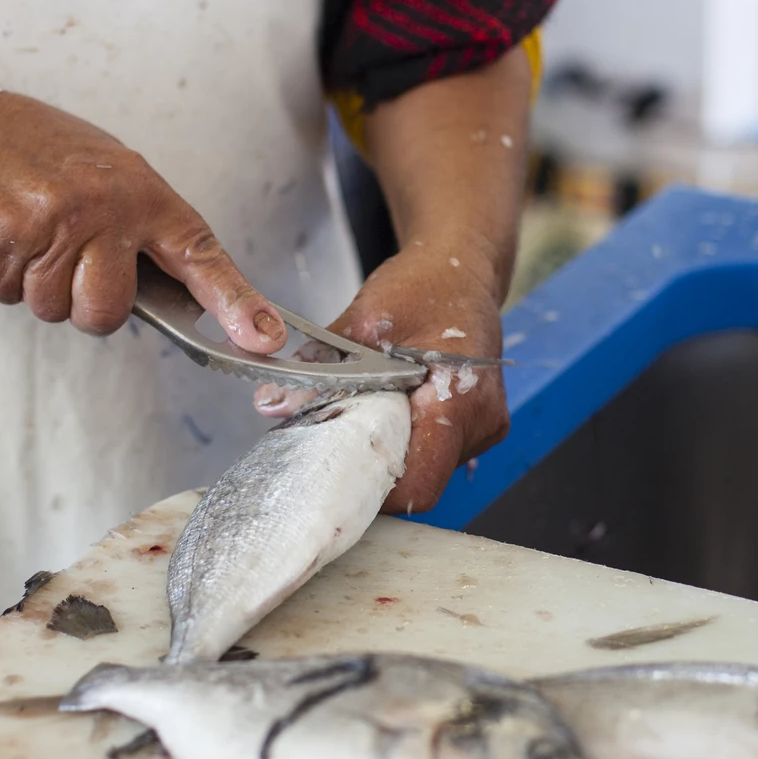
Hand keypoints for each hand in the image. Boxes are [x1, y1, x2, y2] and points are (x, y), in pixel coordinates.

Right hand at [0, 86, 285, 345]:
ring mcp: (55, 219)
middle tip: (63, 259)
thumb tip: (184, 295)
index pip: (200, 254)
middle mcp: (107, 205)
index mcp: (142, 190)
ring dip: (35, 287)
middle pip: (109, 311)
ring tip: (28, 236)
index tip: (264, 338)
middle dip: (82, 303)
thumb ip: (142, 229)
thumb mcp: (105, 173)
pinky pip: (9, 293)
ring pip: (56, 309)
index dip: (235, 302)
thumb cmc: (34, 154)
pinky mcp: (4, 235)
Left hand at [255, 244, 508, 514]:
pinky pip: (436, 452)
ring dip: (390, 452)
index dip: (373, 491)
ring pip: (427, 469)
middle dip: (373, 468)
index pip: (418, 486)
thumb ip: (322, 367)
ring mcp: (484, 428)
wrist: (463, 267)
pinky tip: (390, 409)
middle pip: (420, 481)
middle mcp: (481, 424)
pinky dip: (407, 438)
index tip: (334, 476)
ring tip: (364, 416)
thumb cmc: (424, 285)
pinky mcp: (479, 426)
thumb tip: (272, 405)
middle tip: (333, 442)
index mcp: (461, 399)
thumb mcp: (365, 319)